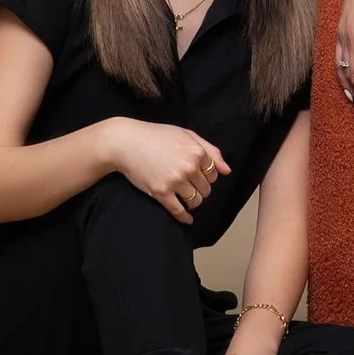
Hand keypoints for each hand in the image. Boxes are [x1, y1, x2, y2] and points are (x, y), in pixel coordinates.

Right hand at [104, 119, 230, 223]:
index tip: (197, 176)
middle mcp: (189, 168)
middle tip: (189, 187)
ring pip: (195, 201)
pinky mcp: (161, 192)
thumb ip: (210, 150)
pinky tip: (187, 219)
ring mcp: (175, 181)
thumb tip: (227, 170)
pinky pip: (179, 211)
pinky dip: (184, 217)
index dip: (206, 177)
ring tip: (187, 199)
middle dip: (200, 190)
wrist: (126, 143)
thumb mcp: (186, 134)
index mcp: (197, 152)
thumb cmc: (156, 136)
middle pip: (205, 189)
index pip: (213, 175)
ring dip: (193, 202)